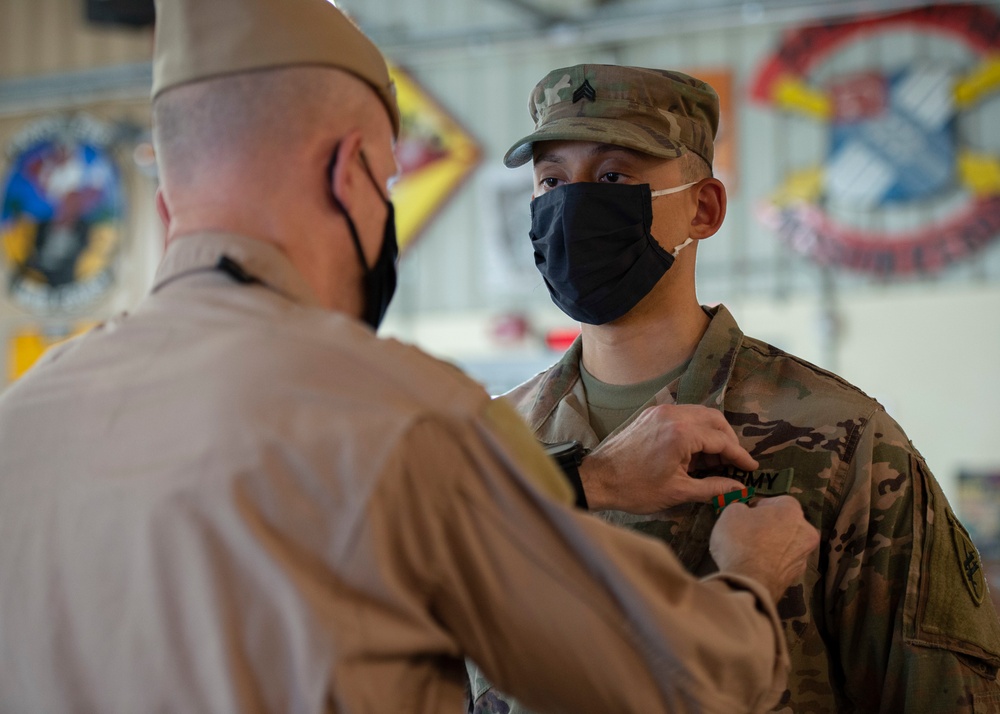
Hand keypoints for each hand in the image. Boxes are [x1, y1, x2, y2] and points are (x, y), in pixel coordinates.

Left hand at [578, 404, 757, 513]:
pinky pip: (683, 416)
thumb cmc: (635, 489)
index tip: (751, 467)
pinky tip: (696, 452)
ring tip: (716, 460)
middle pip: (714, 419)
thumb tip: (739, 488)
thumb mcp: (678, 492)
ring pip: (699, 415)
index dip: (739, 455)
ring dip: (712, 434)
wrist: (597, 479)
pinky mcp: (651, 415)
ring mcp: (660, 412)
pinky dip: (696, 430)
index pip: (721, 440)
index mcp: (681, 433)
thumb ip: (713, 488)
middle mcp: (673, 415)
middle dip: (728, 440)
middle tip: (735, 462)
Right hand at [709, 496, 819, 602]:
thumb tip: (746, 513)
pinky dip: (773, 562)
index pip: (779, 500)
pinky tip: (757, 565)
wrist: (749, 583)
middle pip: (787, 523)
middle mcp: (805, 531)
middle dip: (771, 525)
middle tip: (750, 531)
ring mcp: (803, 556)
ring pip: (787, 544)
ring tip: (752, 551)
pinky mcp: (797, 576)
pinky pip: (783, 562)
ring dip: (774, 545)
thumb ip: (742, 508)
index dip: (762, 505)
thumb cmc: (741, 541)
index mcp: (791, 511)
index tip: (748, 513)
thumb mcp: (731, 513)